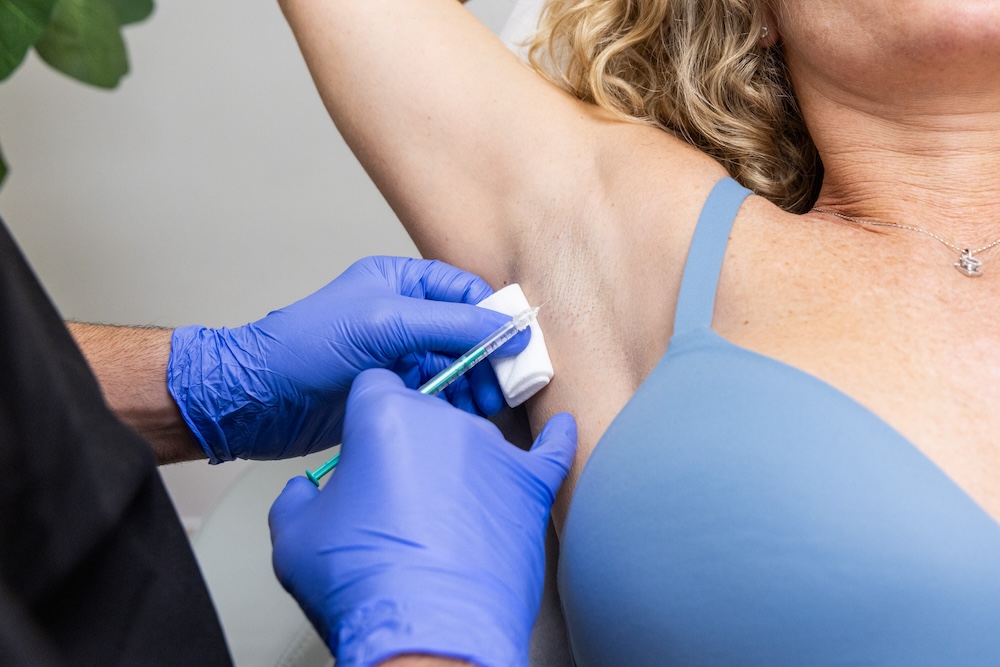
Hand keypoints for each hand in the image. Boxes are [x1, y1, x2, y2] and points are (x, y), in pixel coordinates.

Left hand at [167, 257, 527, 461]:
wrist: (256, 401)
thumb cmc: (304, 349)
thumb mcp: (384, 325)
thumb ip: (450, 324)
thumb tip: (507, 330)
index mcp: (400, 283)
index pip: (466, 291)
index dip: (495, 317)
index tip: (517, 347)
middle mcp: (402, 316)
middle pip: (468, 332)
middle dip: (489, 359)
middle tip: (504, 387)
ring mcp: (398, 355)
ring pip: (457, 367)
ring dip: (475, 387)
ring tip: (483, 408)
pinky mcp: (393, 390)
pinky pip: (439, 395)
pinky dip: (455, 406)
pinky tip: (461, 419)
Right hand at [269, 369, 576, 666]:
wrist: (426, 634)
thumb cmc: (362, 582)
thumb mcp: (293, 536)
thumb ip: (298, 498)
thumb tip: (305, 494)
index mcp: (384, 415)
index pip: (375, 386)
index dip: (365, 416)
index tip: (364, 442)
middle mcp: (444, 421)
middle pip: (425, 413)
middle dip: (408, 447)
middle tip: (396, 500)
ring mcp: (493, 451)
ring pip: (473, 440)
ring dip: (459, 467)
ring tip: (443, 521)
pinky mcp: (530, 487)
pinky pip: (549, 452)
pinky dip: (554, 442)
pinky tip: (560, 431)